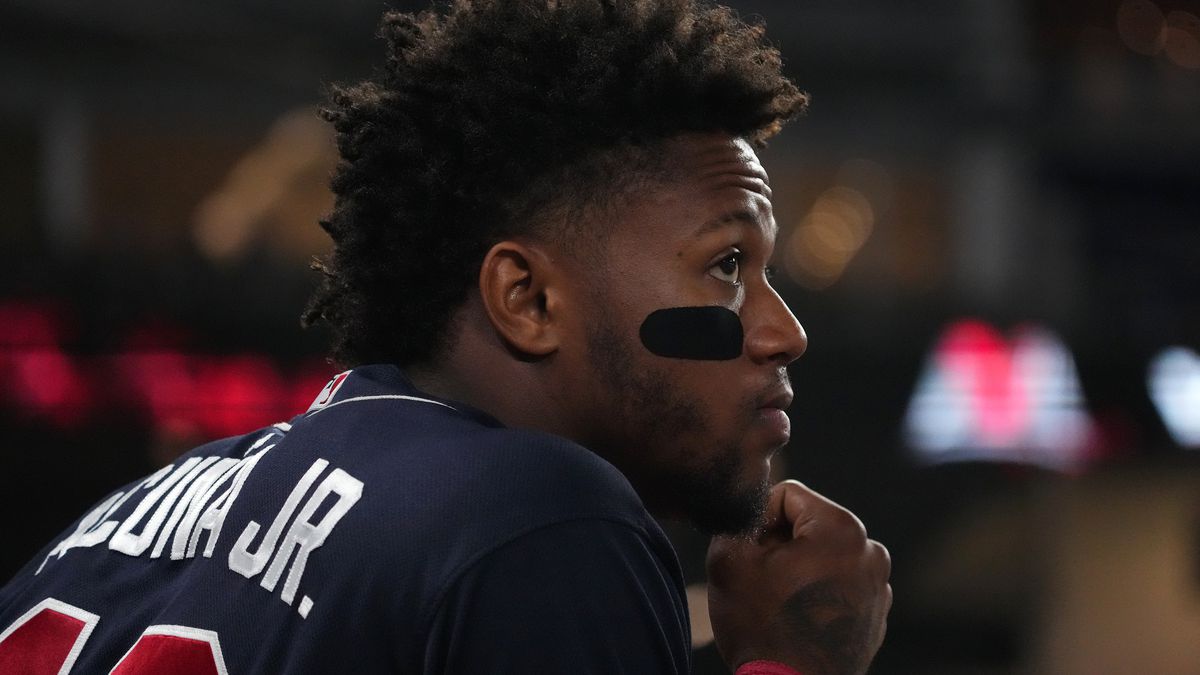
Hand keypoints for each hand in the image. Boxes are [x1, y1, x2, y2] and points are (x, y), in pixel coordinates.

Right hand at [706, 480, 890, 674]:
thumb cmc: (763, 628)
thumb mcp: (729, 562)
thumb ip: (737, 521)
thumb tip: (748, 516)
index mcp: (840, 528)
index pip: (788, 495)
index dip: (759, 519)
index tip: (751, 552)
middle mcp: (870, 551)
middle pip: (809, 524)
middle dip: (782, 544)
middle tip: (763, 579)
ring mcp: (878, 585)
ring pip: (823, 555)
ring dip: (800, 568)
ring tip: (780, 602)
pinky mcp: (876, 614)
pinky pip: (839, 584)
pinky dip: (818, 593)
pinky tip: (798, 619)